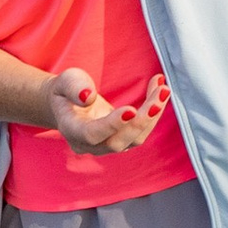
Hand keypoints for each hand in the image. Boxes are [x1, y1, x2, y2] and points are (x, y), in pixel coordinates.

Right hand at [40, 62, 169, 154]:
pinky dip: (153, 113)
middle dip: (141, 120)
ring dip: (152, 116)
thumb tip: (88, 96)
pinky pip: (141, 133)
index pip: (91, 134)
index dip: (111, 125)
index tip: (130, 110)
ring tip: (163, 89)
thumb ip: (73, 87)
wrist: (68, 103)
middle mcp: (88, 145)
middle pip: (117, 142)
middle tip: (160, 93)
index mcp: (71, 130)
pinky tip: (159, 91)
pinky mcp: (121, 141)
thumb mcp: (65, 81)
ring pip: (134, 139)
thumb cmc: (66, 91)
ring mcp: (106, 146)